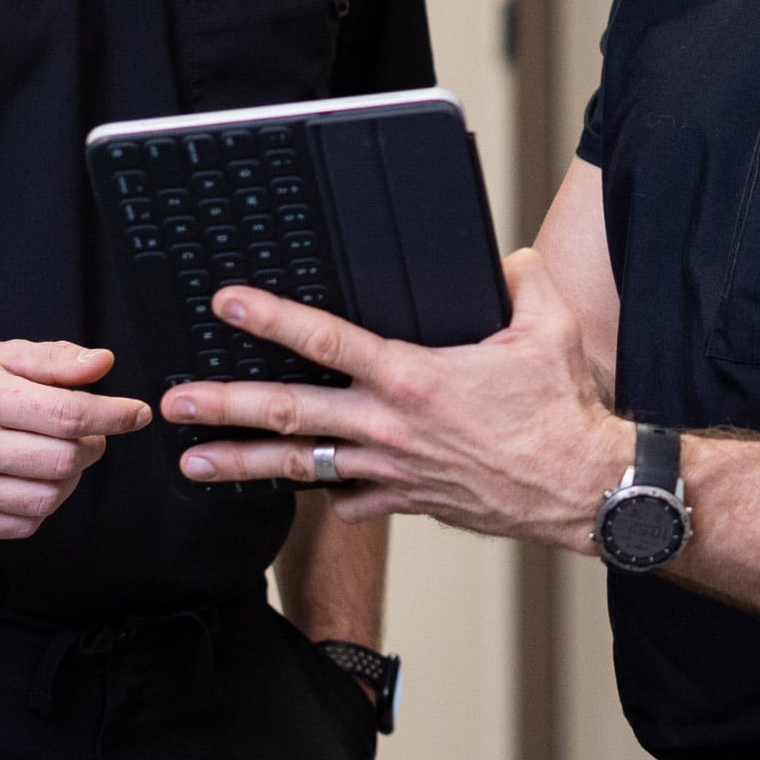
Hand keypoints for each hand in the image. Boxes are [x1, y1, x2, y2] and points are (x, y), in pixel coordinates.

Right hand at [0, 340, 150, 539]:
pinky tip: (36, 477)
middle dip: (93, 445)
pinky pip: (23, 524)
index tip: (136, 413)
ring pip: (47, 498)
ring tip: (63, 454)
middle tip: (91, 431)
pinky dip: (44, 504)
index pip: (67, 415)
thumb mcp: (2, 354)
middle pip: (63, 460)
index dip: (112, 415)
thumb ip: (55, 359)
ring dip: (71, 477)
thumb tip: (102, 364)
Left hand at [162, 250, 628, 550]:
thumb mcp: (546, 326)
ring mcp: (394, 472)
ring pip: (302, 466)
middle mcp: (391, 428)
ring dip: (242, 463)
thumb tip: (499, 256)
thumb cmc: (563, 412)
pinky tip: (291, 490)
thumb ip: (516, 279)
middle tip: (175, 402)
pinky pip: (349, 500)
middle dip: (225, 406)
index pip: (328, 341)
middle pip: (290, 413)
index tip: (228, 304)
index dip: (273, 318)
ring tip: (192, 461)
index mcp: (415, 378)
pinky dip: (321, 494)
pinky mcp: (407, 503)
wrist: (585, 492)